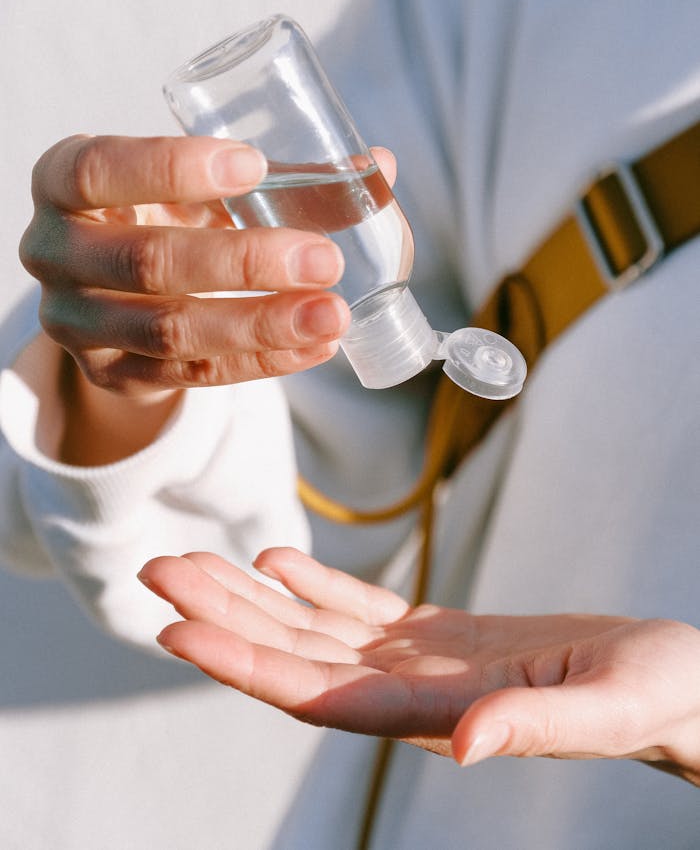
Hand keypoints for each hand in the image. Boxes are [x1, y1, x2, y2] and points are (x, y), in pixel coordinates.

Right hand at [19, 136, 396, 460]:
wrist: (113, 287)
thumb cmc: (163, 212)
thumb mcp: (195, 183)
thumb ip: (277, 174)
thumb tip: (381, 164)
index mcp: (63, 186)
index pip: (97, 171)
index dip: (171, 167)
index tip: (254, 164)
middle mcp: (54, 254)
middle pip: (148, 262)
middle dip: (244, 262)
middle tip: (322, 258)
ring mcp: (79, 324)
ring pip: (171, 330)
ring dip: (260, 325)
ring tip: (332, 314)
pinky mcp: (113, 374)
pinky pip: (190, 375)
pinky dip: (260, 362)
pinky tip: (315, 348)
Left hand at [138, 548, 699, 785]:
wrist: (674, 684)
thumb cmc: (654, 697)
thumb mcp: (608, 707)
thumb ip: (535, 727)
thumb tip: (464, 746)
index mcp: (440, 713)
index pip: (318, 692)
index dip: (245, 664)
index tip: (178, 632)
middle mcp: (414, 692)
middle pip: (296, 653)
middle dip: (223, 617)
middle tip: (157, 572)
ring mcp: (423, 662)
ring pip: (316, 626)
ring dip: (252, 596)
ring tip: (194, 561)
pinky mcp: (443, 637)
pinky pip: (362, 608)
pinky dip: (314, 584)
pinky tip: (277, 562)